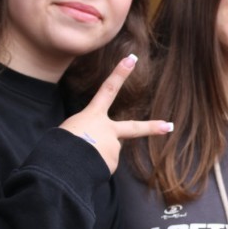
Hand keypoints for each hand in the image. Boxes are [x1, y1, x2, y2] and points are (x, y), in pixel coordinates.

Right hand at [59, 55, 172, 173]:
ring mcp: (112, 148)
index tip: (132, 59)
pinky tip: (83, 169)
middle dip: (153, 127)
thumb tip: (97, 149)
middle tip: (169, 126)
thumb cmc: (58, 146)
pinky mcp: (112, 164)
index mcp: (92, 116)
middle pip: (134, 128)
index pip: (108, 89)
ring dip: (95, 158)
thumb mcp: (69, 132)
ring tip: (79, 160)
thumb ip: (88, 135)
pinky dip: (94, 169)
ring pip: (107, 153)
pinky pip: (103, 166)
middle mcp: (108, 130)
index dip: (119, 74)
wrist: (63, 164)